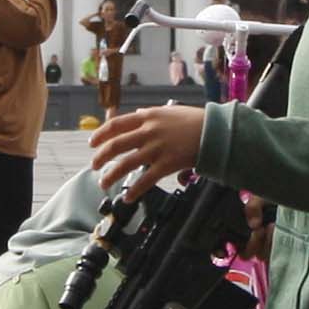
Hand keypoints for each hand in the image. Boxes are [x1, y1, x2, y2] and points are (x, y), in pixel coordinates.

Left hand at [88, 104, 204, 194]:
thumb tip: (134, 116)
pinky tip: (128, 197)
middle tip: (94, 166)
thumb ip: (149, 115)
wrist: (216, 131)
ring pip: (126, 164)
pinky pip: (146, 180)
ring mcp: (157, 149)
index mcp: (148, 117)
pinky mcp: (167, 165)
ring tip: (103, 182)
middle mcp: (149, 132)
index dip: (100, 134)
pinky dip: (134, 190)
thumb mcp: (168, 111)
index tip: (92, 143)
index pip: (116, 124)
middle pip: (116, 145)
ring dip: (111, 175)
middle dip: (101, 157)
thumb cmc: (194, 121)